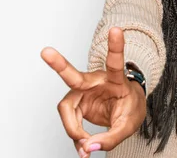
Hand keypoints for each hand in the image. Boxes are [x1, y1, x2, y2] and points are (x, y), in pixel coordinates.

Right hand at [41, 27, 145, 156]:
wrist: (127, 108)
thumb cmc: (130, 108)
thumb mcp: (129, 124)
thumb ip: (111, 138)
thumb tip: (87, 147)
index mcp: (116, 80)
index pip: (116, 63)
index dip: (116, 46)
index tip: (117, 29)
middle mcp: (96, 82)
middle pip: (74, 76)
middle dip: (58, 64)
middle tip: (45, 52)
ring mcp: (83, 91)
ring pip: (66, 109)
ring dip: (73, 130)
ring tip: (84, 147)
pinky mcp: (76, 102)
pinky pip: (69, 121)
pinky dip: (75, 136)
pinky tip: (83, 146)